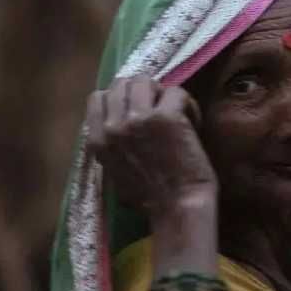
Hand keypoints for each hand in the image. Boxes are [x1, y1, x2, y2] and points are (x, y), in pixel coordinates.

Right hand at [85, 76, 217, 217]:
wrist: (177, 209)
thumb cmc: (151, 200)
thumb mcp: (115, 172)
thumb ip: (112, 144)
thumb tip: (119, 121)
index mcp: (97, 141)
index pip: (98, 97)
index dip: (121, 99)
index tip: (140, 112)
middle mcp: (113, 126)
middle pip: (122, 84)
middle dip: (144, 93)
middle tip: (162, 111)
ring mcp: (138, 119)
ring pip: (145, 81)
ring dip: (162, 93)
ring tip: (177, 114)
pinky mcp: (166, 117)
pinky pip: (176, 91)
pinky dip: (188, 104)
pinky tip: (193, 123)